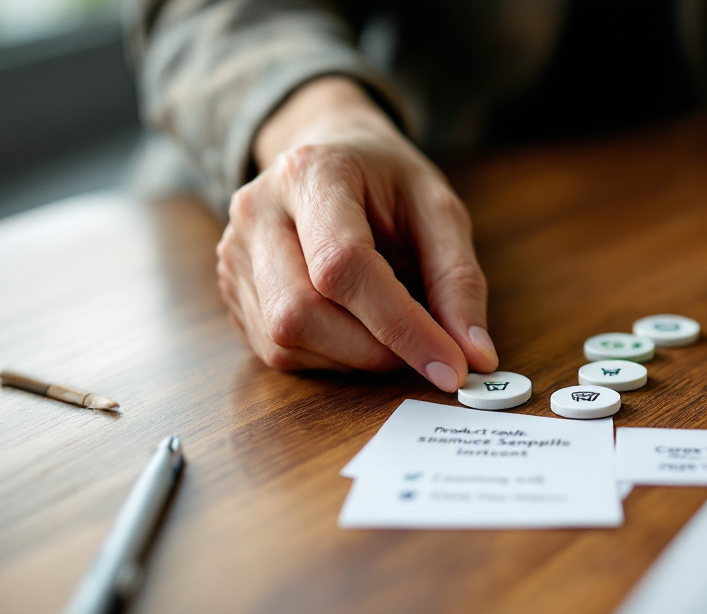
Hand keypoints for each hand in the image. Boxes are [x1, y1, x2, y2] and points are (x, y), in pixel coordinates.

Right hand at [217, 76, 498, 390]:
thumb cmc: (385, 181)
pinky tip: (356, 326)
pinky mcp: (232, 291)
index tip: (453, 367)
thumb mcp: (437, 209)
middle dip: (376, 349)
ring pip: (285, 340)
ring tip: (390, 324)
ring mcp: (235, 254)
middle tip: (427, 347)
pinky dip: (331, 355)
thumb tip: (474, 355)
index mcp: (311, 174)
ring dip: (355, 356)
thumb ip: (458, 278)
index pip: (343, 266)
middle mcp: (257, 212)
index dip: (401, 327)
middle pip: (301, 312)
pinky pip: (277, 350)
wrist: (329, 154)